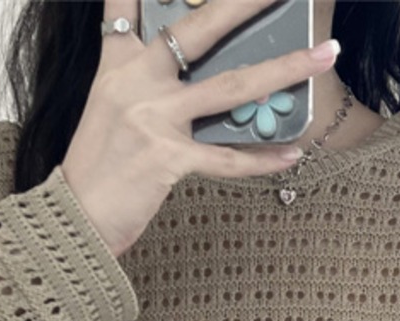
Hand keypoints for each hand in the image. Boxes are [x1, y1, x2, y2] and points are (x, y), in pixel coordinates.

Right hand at [60, 0, 338, 257]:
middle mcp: (137, 80)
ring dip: (285, 69)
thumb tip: (194, 71)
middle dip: (247, 2)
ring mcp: (153, 118)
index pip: (129, 4)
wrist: (74, 219)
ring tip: (325, 55)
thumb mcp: (108, 106)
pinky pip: (226, 157)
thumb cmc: (97, 168)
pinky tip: (293, 152)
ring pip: (231, 85)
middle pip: (201, 28)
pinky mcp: (167, 158)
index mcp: (118, 62)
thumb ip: (141, 76)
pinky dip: (262, 158)